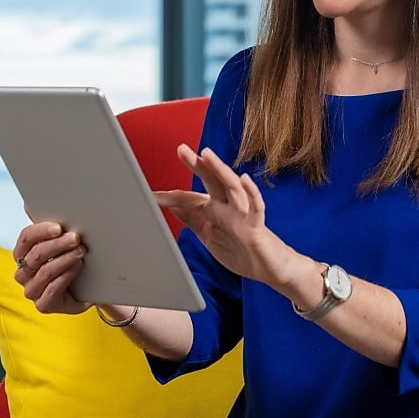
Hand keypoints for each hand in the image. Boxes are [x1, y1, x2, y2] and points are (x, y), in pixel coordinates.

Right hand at [12, 221, 89, 314]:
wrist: (88, 288)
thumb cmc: (70, 260)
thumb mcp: (61, 241)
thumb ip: (48, 226)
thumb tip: (28, 204)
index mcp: (22, 254)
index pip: (25, 239)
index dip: (40, 231)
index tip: (59, 227)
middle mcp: (23, 273)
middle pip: (35, 255)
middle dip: (57, 245)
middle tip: (75, 237)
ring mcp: (32, 291)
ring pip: (44, 272)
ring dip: (64, 259)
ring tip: (80, 251)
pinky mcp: (43, 305)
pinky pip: (52, 289)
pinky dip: (66, 276)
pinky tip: (77, 266)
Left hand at [153, 144, 296, 286]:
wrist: (268, 268)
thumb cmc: (241, 249)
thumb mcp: (209, 235)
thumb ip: (193, 219)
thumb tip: (173, 205)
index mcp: (215, 209)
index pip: (189, 198)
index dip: (170, 196)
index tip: (150, 194)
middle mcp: (228, 206)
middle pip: (212, 180)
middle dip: (197, 164)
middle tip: (181, 149)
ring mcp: (244, 213)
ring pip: (231, 187)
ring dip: (220, 170)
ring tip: (207, 155)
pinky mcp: (257, 225)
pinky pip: (256, 206)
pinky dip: (251, 192)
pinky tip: (243, 179)